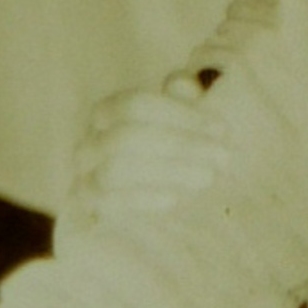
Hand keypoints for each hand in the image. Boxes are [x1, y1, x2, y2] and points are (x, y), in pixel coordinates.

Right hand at [63, 73, 229, 232]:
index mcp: (108, 116)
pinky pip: (106, 204)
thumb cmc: (174, 165)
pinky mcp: (87, 216)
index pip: (136, 105)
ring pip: (115, 169)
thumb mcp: (183, 130)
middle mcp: (89, 145)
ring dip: (167, 171)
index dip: (180, 114)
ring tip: (208, 177)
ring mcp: (84, 180)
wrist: (149, 224)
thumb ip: (184, 102)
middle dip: (180, 144)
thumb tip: (186, 83)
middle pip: (127, 136)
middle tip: (223, 156)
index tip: (221, 129)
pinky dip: (140, 199)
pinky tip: (174, 199)